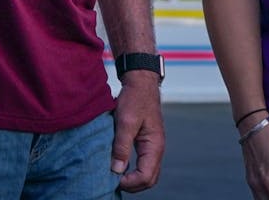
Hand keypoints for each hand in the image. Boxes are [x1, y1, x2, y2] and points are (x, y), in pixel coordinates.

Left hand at [110, 74, 164, 191]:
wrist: (140, 82)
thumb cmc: (134, 99)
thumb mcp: (125, 121)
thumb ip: (122, 146)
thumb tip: (116, 170)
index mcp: (154, 146)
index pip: (147, 176)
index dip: (130, 183)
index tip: (113, 179)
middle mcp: (156, 149)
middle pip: (149, 179)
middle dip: (132, 185)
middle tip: (112, 182)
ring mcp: (152, 147)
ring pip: (146, 173)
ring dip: (132, 179)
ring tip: (114, 177)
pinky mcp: (145, 143)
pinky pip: (142, 164)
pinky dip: (132, 170)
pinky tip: (118, 166)